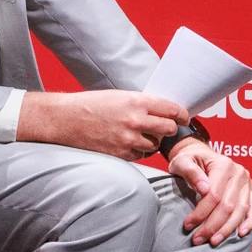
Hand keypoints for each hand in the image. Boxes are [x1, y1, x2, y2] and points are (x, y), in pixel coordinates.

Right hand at [16, 89, 188, 159]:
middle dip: (169, 128)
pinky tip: (132, 143)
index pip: (172, 109)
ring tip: (144, 135)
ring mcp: (127, 139)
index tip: (184, 117)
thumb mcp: (121, 96)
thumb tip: (162, 110)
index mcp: (137, 101)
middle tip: (167, 128)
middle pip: (168, 128)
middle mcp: (135, 120)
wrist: (67, 119)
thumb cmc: (93, 104)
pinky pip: (140, 155)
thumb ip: (142, 103)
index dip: (182, 114)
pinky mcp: (119, 153)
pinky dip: (140, 151)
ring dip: (154, 141)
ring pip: (155, 144)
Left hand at [167, 140, 251, 245]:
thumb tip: (204, 188)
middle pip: (228, 205)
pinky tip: (241, 233)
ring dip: (227, 229)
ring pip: (241, 210)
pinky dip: (250, 222)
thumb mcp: (183, 161)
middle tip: (197, 239)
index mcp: (223, 164)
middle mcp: (239, 173)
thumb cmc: (191, 160)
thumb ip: (191, 172)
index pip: (214, 194)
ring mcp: (247, 182)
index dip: (200, 213)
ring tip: (213, 241)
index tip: (187, 225)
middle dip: (212, 226)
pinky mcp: (251, 191)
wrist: (201, 156)